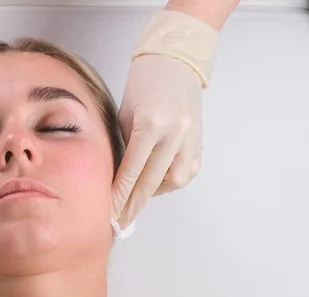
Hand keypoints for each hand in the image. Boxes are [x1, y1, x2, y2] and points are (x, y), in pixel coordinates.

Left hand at [112, 54, 202, 227]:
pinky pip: (187, 171)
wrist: (174, 63)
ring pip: (174, 181)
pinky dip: (171, 180)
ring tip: (138, 194)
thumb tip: (118, 180)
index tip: (108, 213)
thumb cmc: (141, 86)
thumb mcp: (125, 115)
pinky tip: (158, 180)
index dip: (119, 195)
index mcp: (150, 124)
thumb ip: (124, 147)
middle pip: (151, 181)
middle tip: (121, 221)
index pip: (131, 171)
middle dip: (134, 204)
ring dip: (154, 192)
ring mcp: (191, 137)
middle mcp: (174, 133)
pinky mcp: (200, 140)